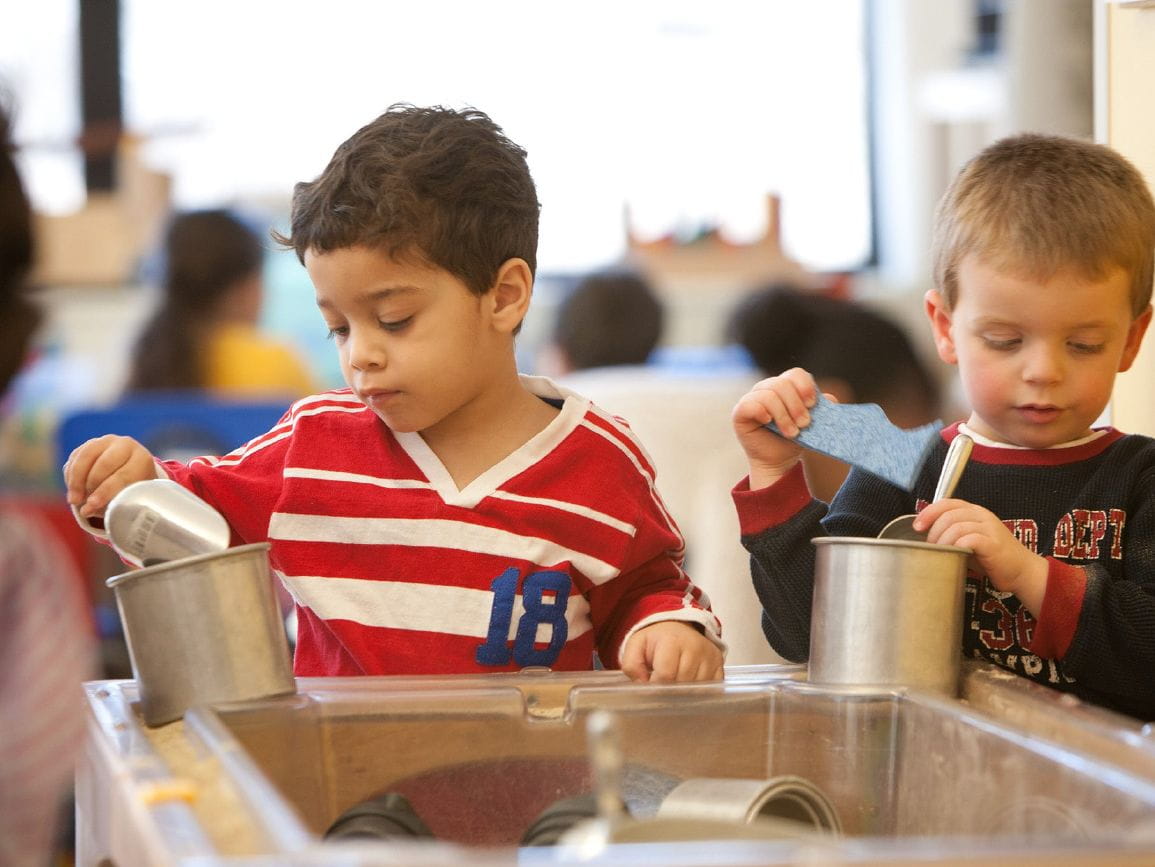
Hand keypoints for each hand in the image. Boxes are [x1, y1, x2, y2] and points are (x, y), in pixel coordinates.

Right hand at [63, 435, 156, 520]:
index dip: (105, 491)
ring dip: (76, 481)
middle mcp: (125, 445)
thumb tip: (86, 510)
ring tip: (74, 500)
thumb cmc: (132, 489)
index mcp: (142, 459)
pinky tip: (73, 490)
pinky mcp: (89, 443)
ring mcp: (106, 441)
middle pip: (103, 464)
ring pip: (85, 458)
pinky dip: (70, 476)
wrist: (130, 470)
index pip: (123, 476)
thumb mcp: (130, 496)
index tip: (92, 504)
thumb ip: (113, 503)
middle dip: (90, 485)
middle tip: (80, 503)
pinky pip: (75, 458)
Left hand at [620, 621, 723, 682]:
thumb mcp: (636, 645)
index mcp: (672, 641)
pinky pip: (711, 687)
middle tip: (662, 685)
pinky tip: (689, 684)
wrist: (678, 626)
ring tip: (675, 682)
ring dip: (685, 692)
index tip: (650, 685)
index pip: (666, 675)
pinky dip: (699, 691)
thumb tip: (642, 685)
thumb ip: (631, 665)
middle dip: (669, 690)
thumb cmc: (656, 639)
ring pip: (698, 688)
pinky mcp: (719, 663)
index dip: (656, 686)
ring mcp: (710, 655)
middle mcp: (695, 647)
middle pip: (682, 683)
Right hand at [732, 368, 824, 489]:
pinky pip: (750, 404)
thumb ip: (823, 409)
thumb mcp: (813, 423)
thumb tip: (831, 400)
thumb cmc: (794, 439)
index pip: (795, 374)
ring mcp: (752, 399)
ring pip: (769, 395)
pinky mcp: (740, 412)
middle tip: (805, 424)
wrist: (778, 461)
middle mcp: (767, 388)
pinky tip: (769, 423)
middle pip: (782, 384)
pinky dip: (763, 413)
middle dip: (796, 406)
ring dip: (783, 416)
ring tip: (792, 433)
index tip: (813, 405)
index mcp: (785, 386)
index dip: (806, 387)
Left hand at [914, 498, 1047, 614]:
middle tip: (929, 547)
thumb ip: (951, 534)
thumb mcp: (968, 541)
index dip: (929, 512)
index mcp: (974, 512)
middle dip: (933, 531)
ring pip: (956, 526)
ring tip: (939, 553)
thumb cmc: (991, 558)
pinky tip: (954, 554)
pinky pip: (969, 538)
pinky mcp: (993, 543)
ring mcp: (989, 528)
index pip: (947, 503)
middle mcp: (982, 515)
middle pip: (948, 514)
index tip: (917, 527)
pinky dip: (957, 546)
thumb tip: (924, 537)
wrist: (1021, 571)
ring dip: (942, 541)